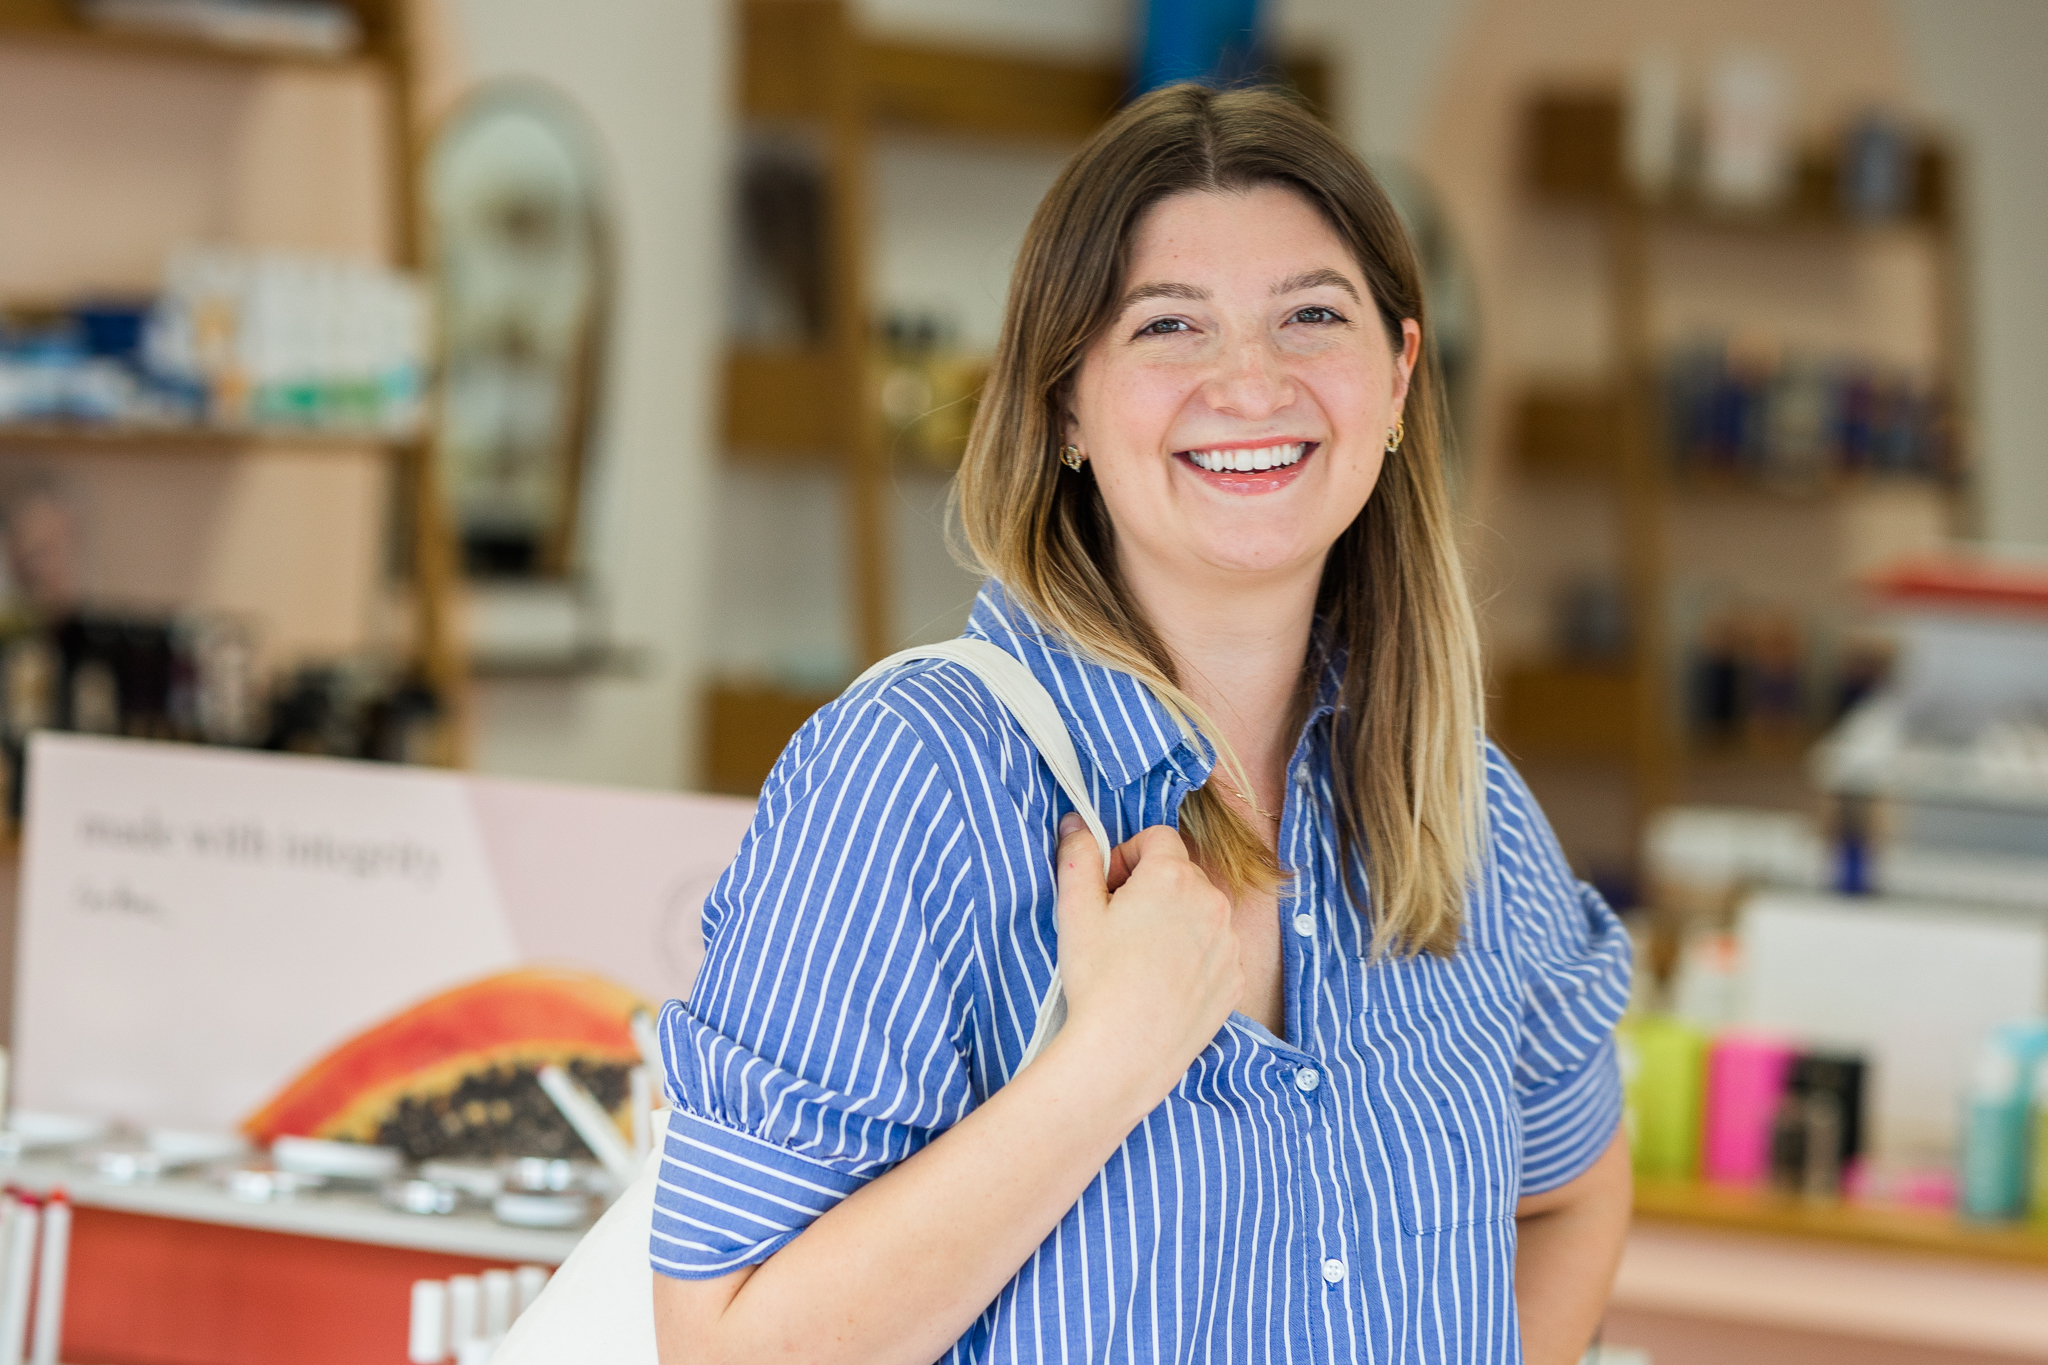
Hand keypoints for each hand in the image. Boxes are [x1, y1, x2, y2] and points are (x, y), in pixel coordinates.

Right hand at [1049, 815, 1241, 1101]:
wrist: (1125, 1053)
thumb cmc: (1097, 980)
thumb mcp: (1074, 910)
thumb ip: (1077, 856)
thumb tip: (1076, 824)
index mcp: (1173, 876)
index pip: (1156, 838)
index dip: (1126, 856)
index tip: (1108, 888)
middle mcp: (1212, 902)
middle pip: (1180, 875)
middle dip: (1150, 889)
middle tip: (1118, 926)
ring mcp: (1229, 943)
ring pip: (1199, 913)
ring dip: (1174, 922)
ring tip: (1139, 959)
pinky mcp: (1235, 980)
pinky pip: (1214, 952)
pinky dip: (1192, 958)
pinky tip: (1161, 984)